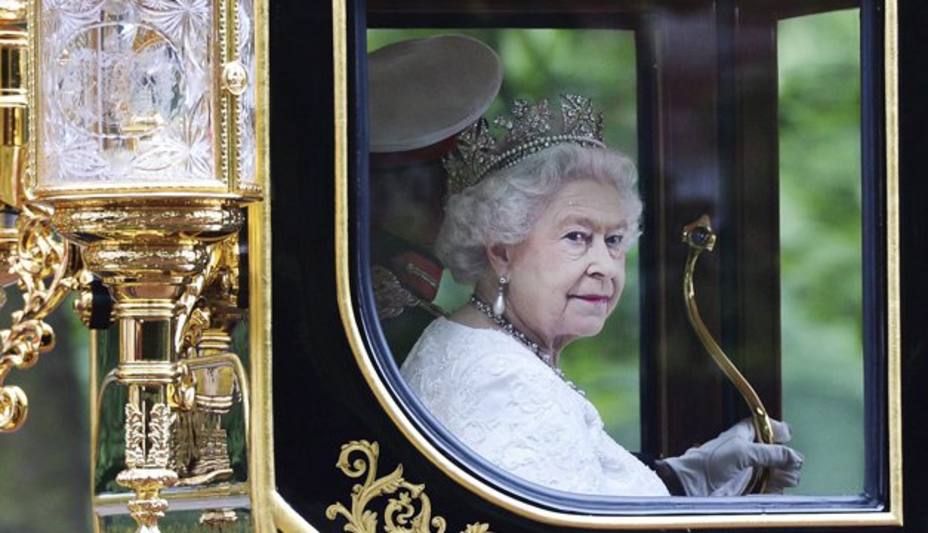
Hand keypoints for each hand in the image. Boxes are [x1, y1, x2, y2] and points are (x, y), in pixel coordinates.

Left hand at [659, 418, 802, 495]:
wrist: (695, 485)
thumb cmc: (710, 462)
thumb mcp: (743, 451)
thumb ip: (770, 452)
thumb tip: (793, 455)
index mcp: (743, 435)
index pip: (763, 425)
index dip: (776, 428)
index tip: (787, 434)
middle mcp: (748, 451)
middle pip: (775, 451)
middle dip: (785, 456)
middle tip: (790, 462)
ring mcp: (750, 470)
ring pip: (776, 470)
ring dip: (785, 473)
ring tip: (786, 476)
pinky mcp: (750, 487)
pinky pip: (771, 487)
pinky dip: (777, 487)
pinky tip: (778, 486)